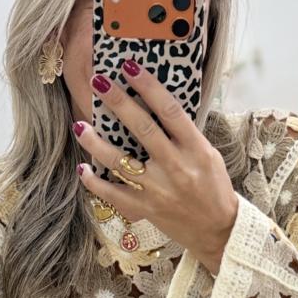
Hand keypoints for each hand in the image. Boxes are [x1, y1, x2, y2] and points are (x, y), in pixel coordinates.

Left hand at [73, 61, 239, 275]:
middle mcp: (176, 167)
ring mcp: (158, 190)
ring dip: (95, 143)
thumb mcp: (208, 155)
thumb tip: (156, 106)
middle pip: (142, 129)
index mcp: (196, 149)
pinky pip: (113, 194)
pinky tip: (83, 169)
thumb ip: (184, 134)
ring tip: (79, 125)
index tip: (130, 67)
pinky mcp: (146, 209)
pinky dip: (95, 182)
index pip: (170, 110)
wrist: (218, 230)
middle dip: (118, 102)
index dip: (149, 86)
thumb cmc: (213, 187)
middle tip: (98, 81)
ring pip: (120, 162)